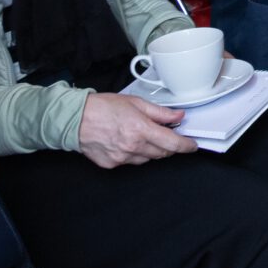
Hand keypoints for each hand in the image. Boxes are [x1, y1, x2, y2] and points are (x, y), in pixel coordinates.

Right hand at [77, 93, 197, 167]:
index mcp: (141, 129)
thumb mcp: (135, 103)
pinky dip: (134, 154)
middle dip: (168, 145)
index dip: (186, 146)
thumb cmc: (102, 108)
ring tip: (140, 135)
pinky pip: (131, 162)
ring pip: (148, 159)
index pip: (173, 144)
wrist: (76, 119)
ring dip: (151, 150)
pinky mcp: (112, 164)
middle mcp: (133, 146)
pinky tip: (126, 142)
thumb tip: (178, 117)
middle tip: (164, 134)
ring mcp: (122, 158)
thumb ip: (160, 112)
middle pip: (162, 153)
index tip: (192, 145)